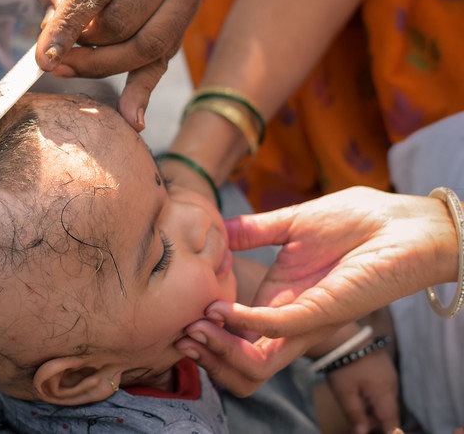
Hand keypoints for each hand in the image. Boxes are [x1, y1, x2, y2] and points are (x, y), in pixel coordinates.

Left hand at [34, 0, 215, 128]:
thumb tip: (51, 35)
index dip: (69, 25)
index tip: (43, 55)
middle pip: (121, 21)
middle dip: (83, 44)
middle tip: (55, 49)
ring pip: (144, 44)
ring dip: (101, 64)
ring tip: (71, 60)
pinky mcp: (193, 12)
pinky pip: (167, 58)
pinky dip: (145, 90)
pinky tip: (130, 116)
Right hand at [176, 187, 454, 393]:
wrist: (404, 222)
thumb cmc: (359, 221)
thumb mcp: (292, 223)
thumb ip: (253, 232)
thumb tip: (216, 229)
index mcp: (281, 299)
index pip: (236, 332)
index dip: (206, 330)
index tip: (179, 311)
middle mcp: (290, 317)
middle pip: (242, 361)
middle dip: (208, 353)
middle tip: (183, 331)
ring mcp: (307, 318)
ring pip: (256, 363)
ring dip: (221, 350)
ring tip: (197, 327)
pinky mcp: (324, 311)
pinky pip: (278, 329)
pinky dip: (245, 324)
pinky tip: (224, 308)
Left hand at [325, 349, 399, 433]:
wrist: (342, 336)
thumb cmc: (342, 364)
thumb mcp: (345, 393)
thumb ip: (355, 415)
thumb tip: (362, 433)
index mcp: (385, 392)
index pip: (392, 420)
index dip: (389, 432)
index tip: (381, 433)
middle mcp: (392, 383)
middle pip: (388, 410)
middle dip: (375, 419)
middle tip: (358, 421)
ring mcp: (389, 373)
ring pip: (385, 398)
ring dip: (373, 406)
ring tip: (354, 402)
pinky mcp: (384, 366)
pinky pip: (383, 386)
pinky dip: (373, 393)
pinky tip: (358, 390)